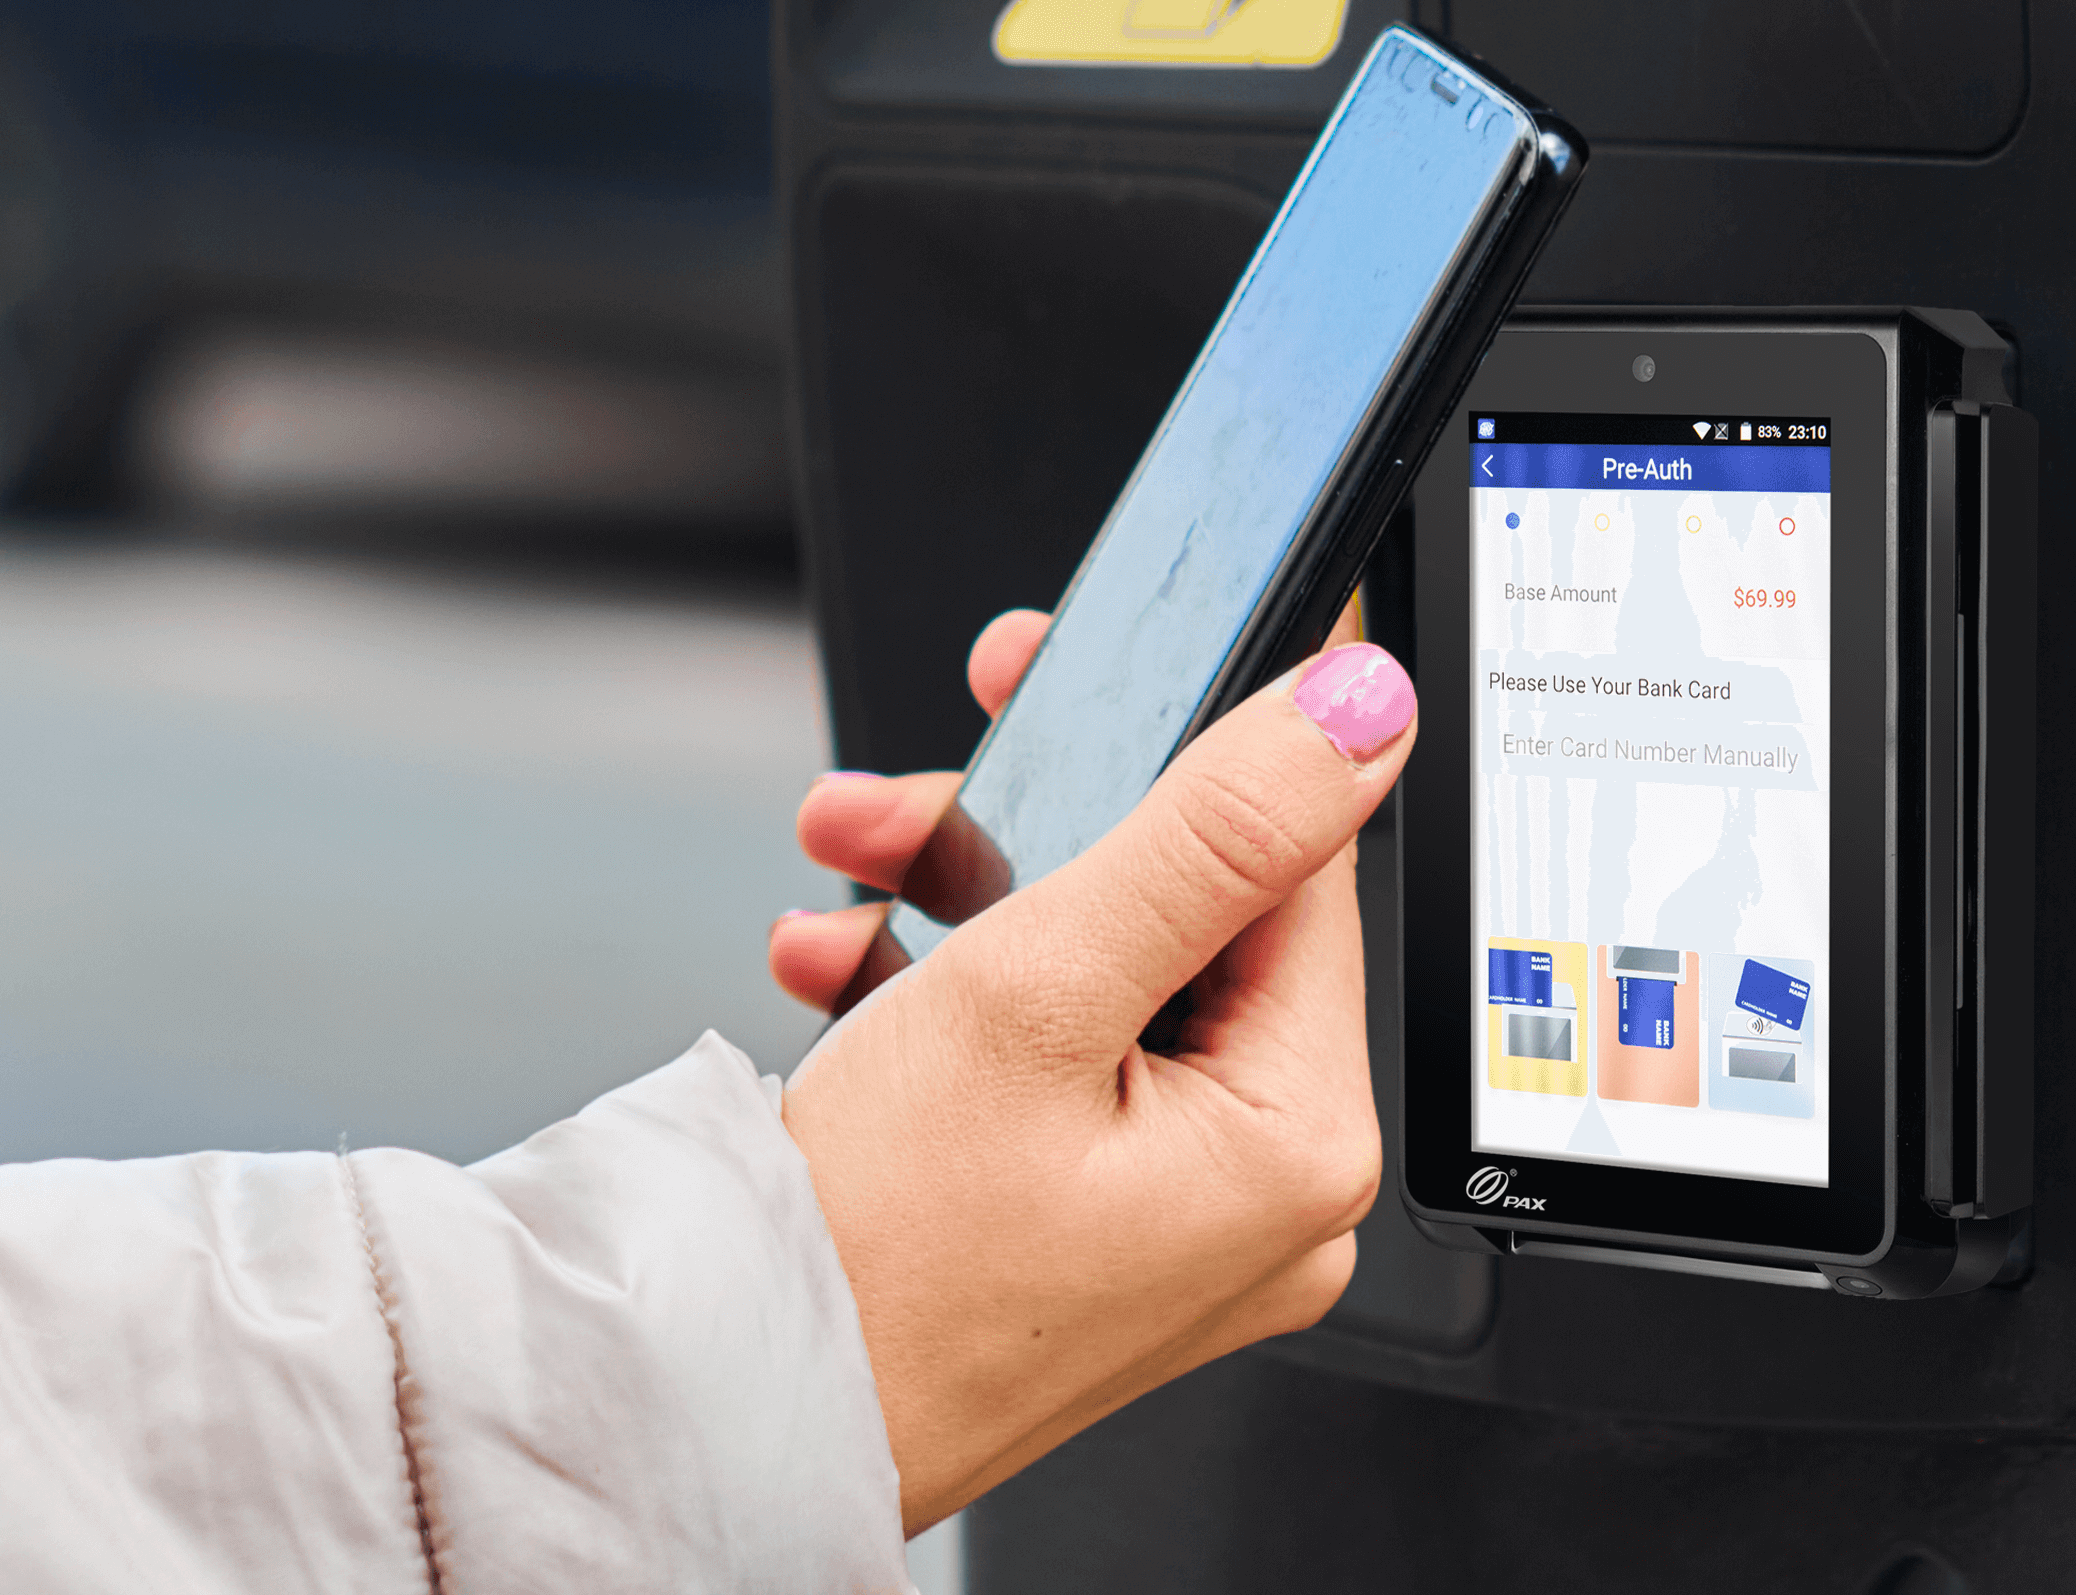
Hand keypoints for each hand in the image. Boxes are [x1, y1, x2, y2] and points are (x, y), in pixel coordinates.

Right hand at [766, 611, 1416, 1533]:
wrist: (715, 1412)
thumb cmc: (873, 1261)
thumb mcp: (1038, 993)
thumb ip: (1208, 831)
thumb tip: (1360, 709)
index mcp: (1300, 1143)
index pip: (1297, 874)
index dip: (1190, 746)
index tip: (1104, 663)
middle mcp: (1263, 1194)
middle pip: (1186, 917)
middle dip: (1030, 829)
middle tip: (925, 782)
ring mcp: (1176, 1218)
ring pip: (1099, 973)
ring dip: (963, 897)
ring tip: (849, 867)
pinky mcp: (1090, 1223)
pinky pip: (1049, 1056)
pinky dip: (947, 994)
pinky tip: (844, 966)